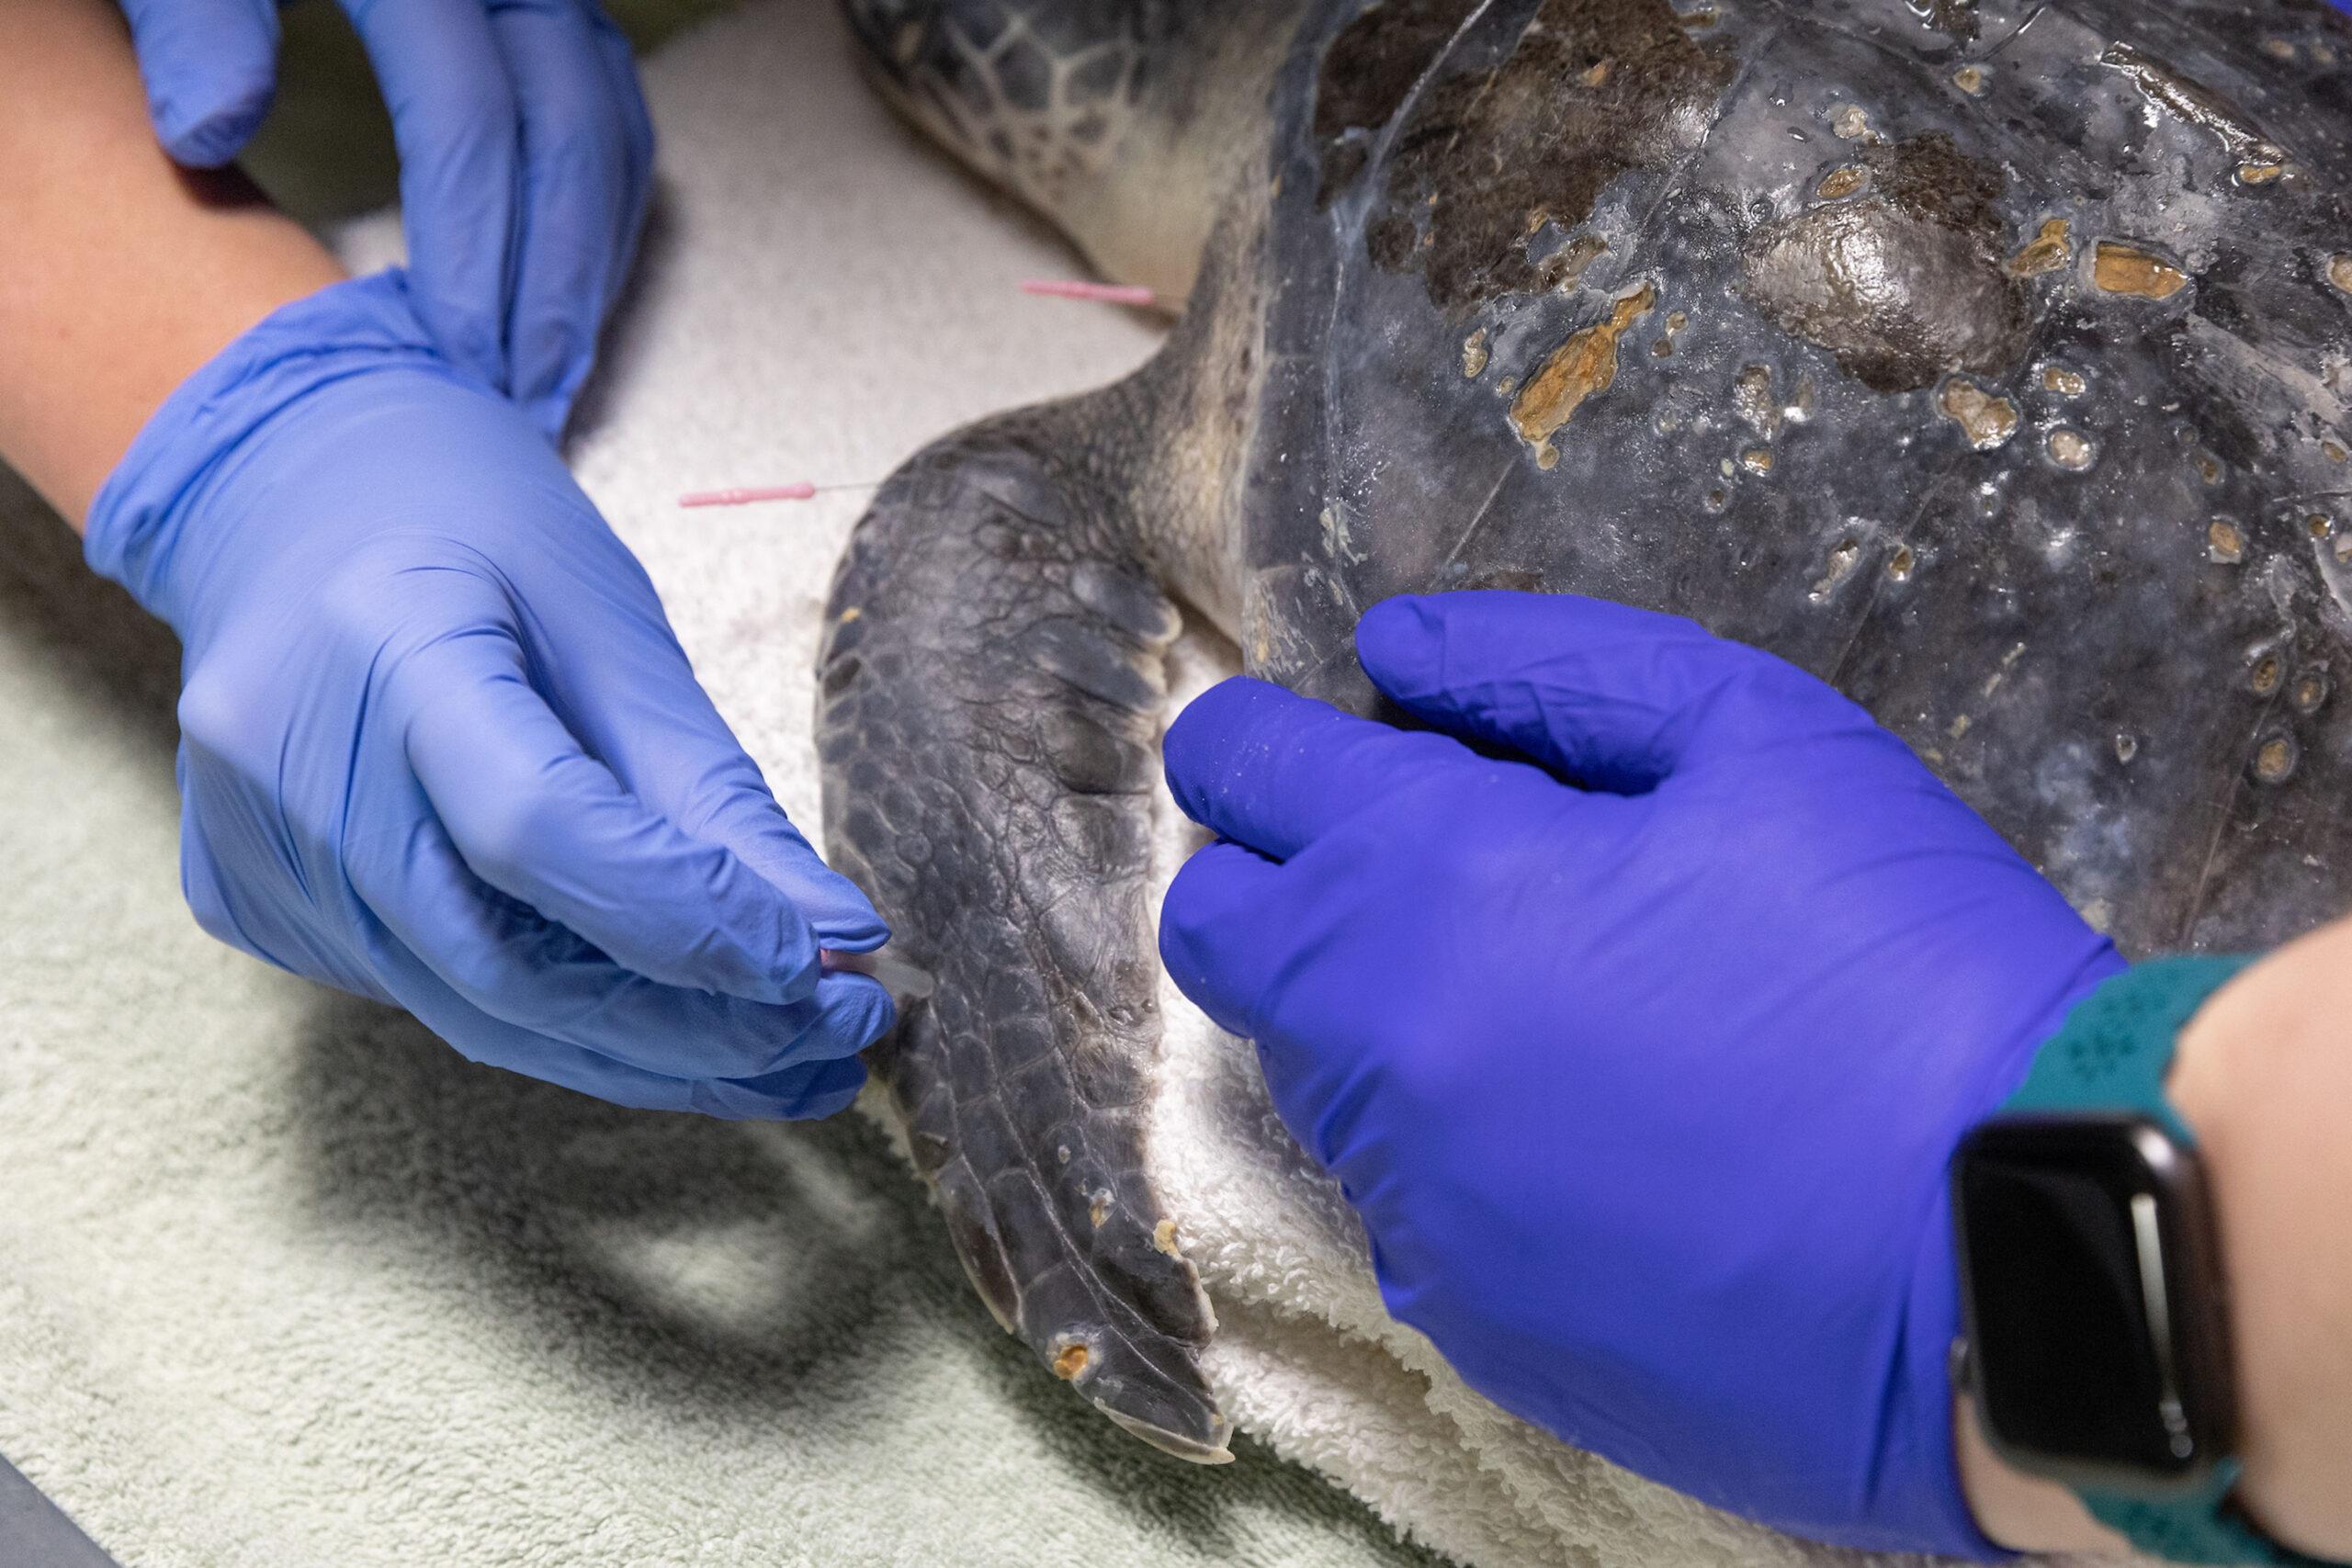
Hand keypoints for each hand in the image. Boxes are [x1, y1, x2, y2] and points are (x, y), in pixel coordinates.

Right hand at [86, 272, 891, 1118]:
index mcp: (384, 642)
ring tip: (786, 1054)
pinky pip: (433, 994)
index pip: (537, 828)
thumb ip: (714, 793)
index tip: (827, 962)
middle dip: (698, 1025)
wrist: (293, 497)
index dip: (691, 917)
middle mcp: (287, 763)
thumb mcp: (614, 626)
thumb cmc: (476, 537)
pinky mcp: (256, 901)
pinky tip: (668, 1019)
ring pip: (477, 1013)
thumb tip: (832, 937)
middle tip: (838, 1031)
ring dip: (649, 1054)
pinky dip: (564, 1020)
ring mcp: (257, 846)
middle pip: (508, 965)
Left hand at [118, 0, 653, 433]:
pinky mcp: (575, 31)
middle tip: (520, 398)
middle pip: (572, 141)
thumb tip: (203, 131)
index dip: (471, 247)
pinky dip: (606, 224)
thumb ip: (195, 26)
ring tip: (551, 372)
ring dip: (592, 266)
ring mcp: (559, 2)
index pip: (470, 118)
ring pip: (616, 140)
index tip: (451, 353)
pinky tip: (569, 299)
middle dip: (554, 287)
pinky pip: (623, 130)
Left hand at [1158, 591, 2124, 1554]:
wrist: (2025, 1254)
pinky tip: (1606, 1144)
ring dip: (1383, 1015)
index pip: (1240, 771)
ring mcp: (1408, 1200)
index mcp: (1426, 877)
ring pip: (1311, 1071)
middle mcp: (1372, 1047)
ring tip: (1566, 1011)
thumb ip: (1546, 670)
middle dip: (1285, 878)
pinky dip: (1460, 1152)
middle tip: (1435, 871)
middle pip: (1223, 933)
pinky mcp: (1465, 1320)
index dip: (1259, 740)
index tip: (1302, 743)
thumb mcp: (1760, 739)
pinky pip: (1403, 1201)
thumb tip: (1394, 649)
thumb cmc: (1906, 965)